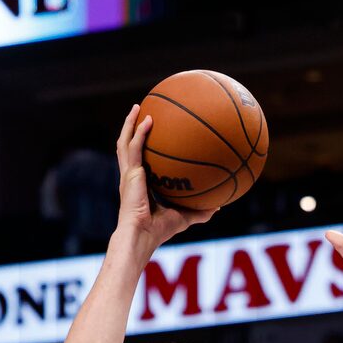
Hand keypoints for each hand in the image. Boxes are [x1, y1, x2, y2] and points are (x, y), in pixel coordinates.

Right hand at [115, 105, 216, 252]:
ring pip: (124, 142)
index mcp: (140, 185)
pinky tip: (148, 119)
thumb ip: (199, 211)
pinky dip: (139, 132)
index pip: (139, 161)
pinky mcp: (129, 174)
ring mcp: (128, 174)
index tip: (151, 134)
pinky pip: (134, 147)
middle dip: (132, 128)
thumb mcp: (183, 217)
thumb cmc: (159, 231)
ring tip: (138, 107)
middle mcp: (131, 177)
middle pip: (128, 146)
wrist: (142, 236)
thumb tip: (218, 206)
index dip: (142, 147)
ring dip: (130, 123)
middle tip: (141, 112)